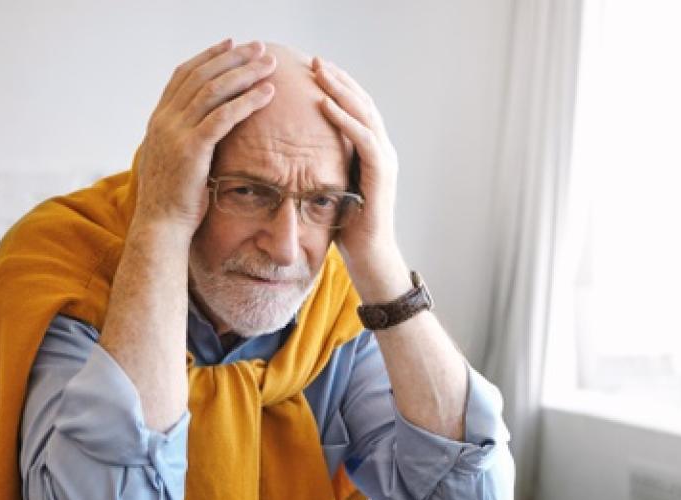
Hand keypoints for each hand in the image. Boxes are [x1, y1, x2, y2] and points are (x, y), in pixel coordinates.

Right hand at [133, 40, 277, 234]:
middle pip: (201, 76)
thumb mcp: (173, 160)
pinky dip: (247, 102)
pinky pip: (223, 117)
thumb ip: (184, 138)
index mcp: (159, 120)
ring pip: (213, 91)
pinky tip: (266, 94)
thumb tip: (202, 127)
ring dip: (244, 74)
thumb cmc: (173, 199)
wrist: (161, 226)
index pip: (183, 76)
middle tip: (258, 47)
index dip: (208, 57)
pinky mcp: (192, 149)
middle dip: (232, 58)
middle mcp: (164, 120)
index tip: (230, 44)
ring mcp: (175, 133)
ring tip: (268, 64)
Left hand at [312, 57, 401, 266]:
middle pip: (362, 103)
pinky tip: (326, 104)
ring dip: (341, 90)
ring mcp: (385, 160)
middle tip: (315, 60)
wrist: (370, 257)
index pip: (356, 109)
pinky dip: (345, 119)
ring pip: (365, 113)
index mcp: (372, 152)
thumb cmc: (347, 228)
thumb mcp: (331, 188)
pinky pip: (364, 138)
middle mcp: (382, 151)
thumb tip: (295, 152)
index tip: (314, 70)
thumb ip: (324, 165)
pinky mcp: (381, 174)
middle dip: (339, 80)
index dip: (337, 87)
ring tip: (320, 72)